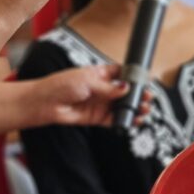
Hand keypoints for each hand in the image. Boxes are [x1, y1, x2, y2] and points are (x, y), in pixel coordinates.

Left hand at [32, 64, 148, 127]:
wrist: (46, 103)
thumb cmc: (62, 85)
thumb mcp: (87, 81)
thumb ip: (108, 87)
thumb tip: (126, 87)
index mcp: (100, 74)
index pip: (121, 73)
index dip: (133, 76)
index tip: (145, 80)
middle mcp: (102, 88)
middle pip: (125, 91)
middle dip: (137, 94)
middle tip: (148, 97)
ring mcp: (100, 103)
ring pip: (122, 106)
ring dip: (134, 108)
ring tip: (144, 109)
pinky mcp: (97, 117)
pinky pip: (114, 119)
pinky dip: (125, 120)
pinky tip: (134, 120)